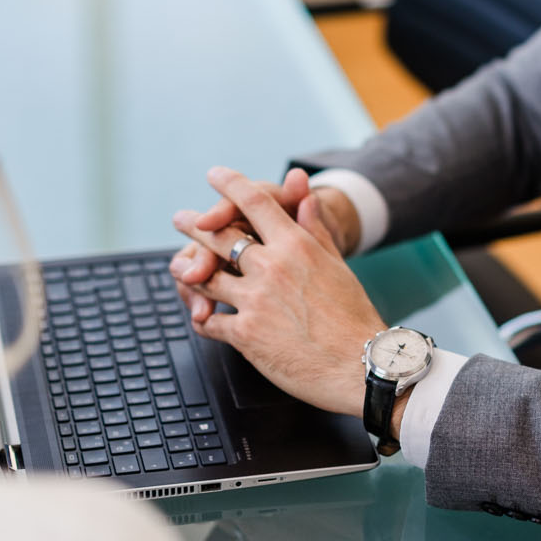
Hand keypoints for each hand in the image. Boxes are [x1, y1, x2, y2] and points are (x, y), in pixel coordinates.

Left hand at [170, 168, 384, 413]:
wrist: (359, 366)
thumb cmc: (353, 317)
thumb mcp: (337, 265)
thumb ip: (315, 230)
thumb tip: (306, 196)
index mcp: (296, 245)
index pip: (255, 202)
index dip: (229, 184)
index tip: (214, 175)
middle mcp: (271, 267)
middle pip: (219, 235)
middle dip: (194, 225)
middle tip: (181, 219)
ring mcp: (254, 300)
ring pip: (206, 276)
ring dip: (189, 271)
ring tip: (181, 267)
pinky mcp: (244, 334)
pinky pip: (209, 321)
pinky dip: (203, 318)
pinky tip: (201, 316)